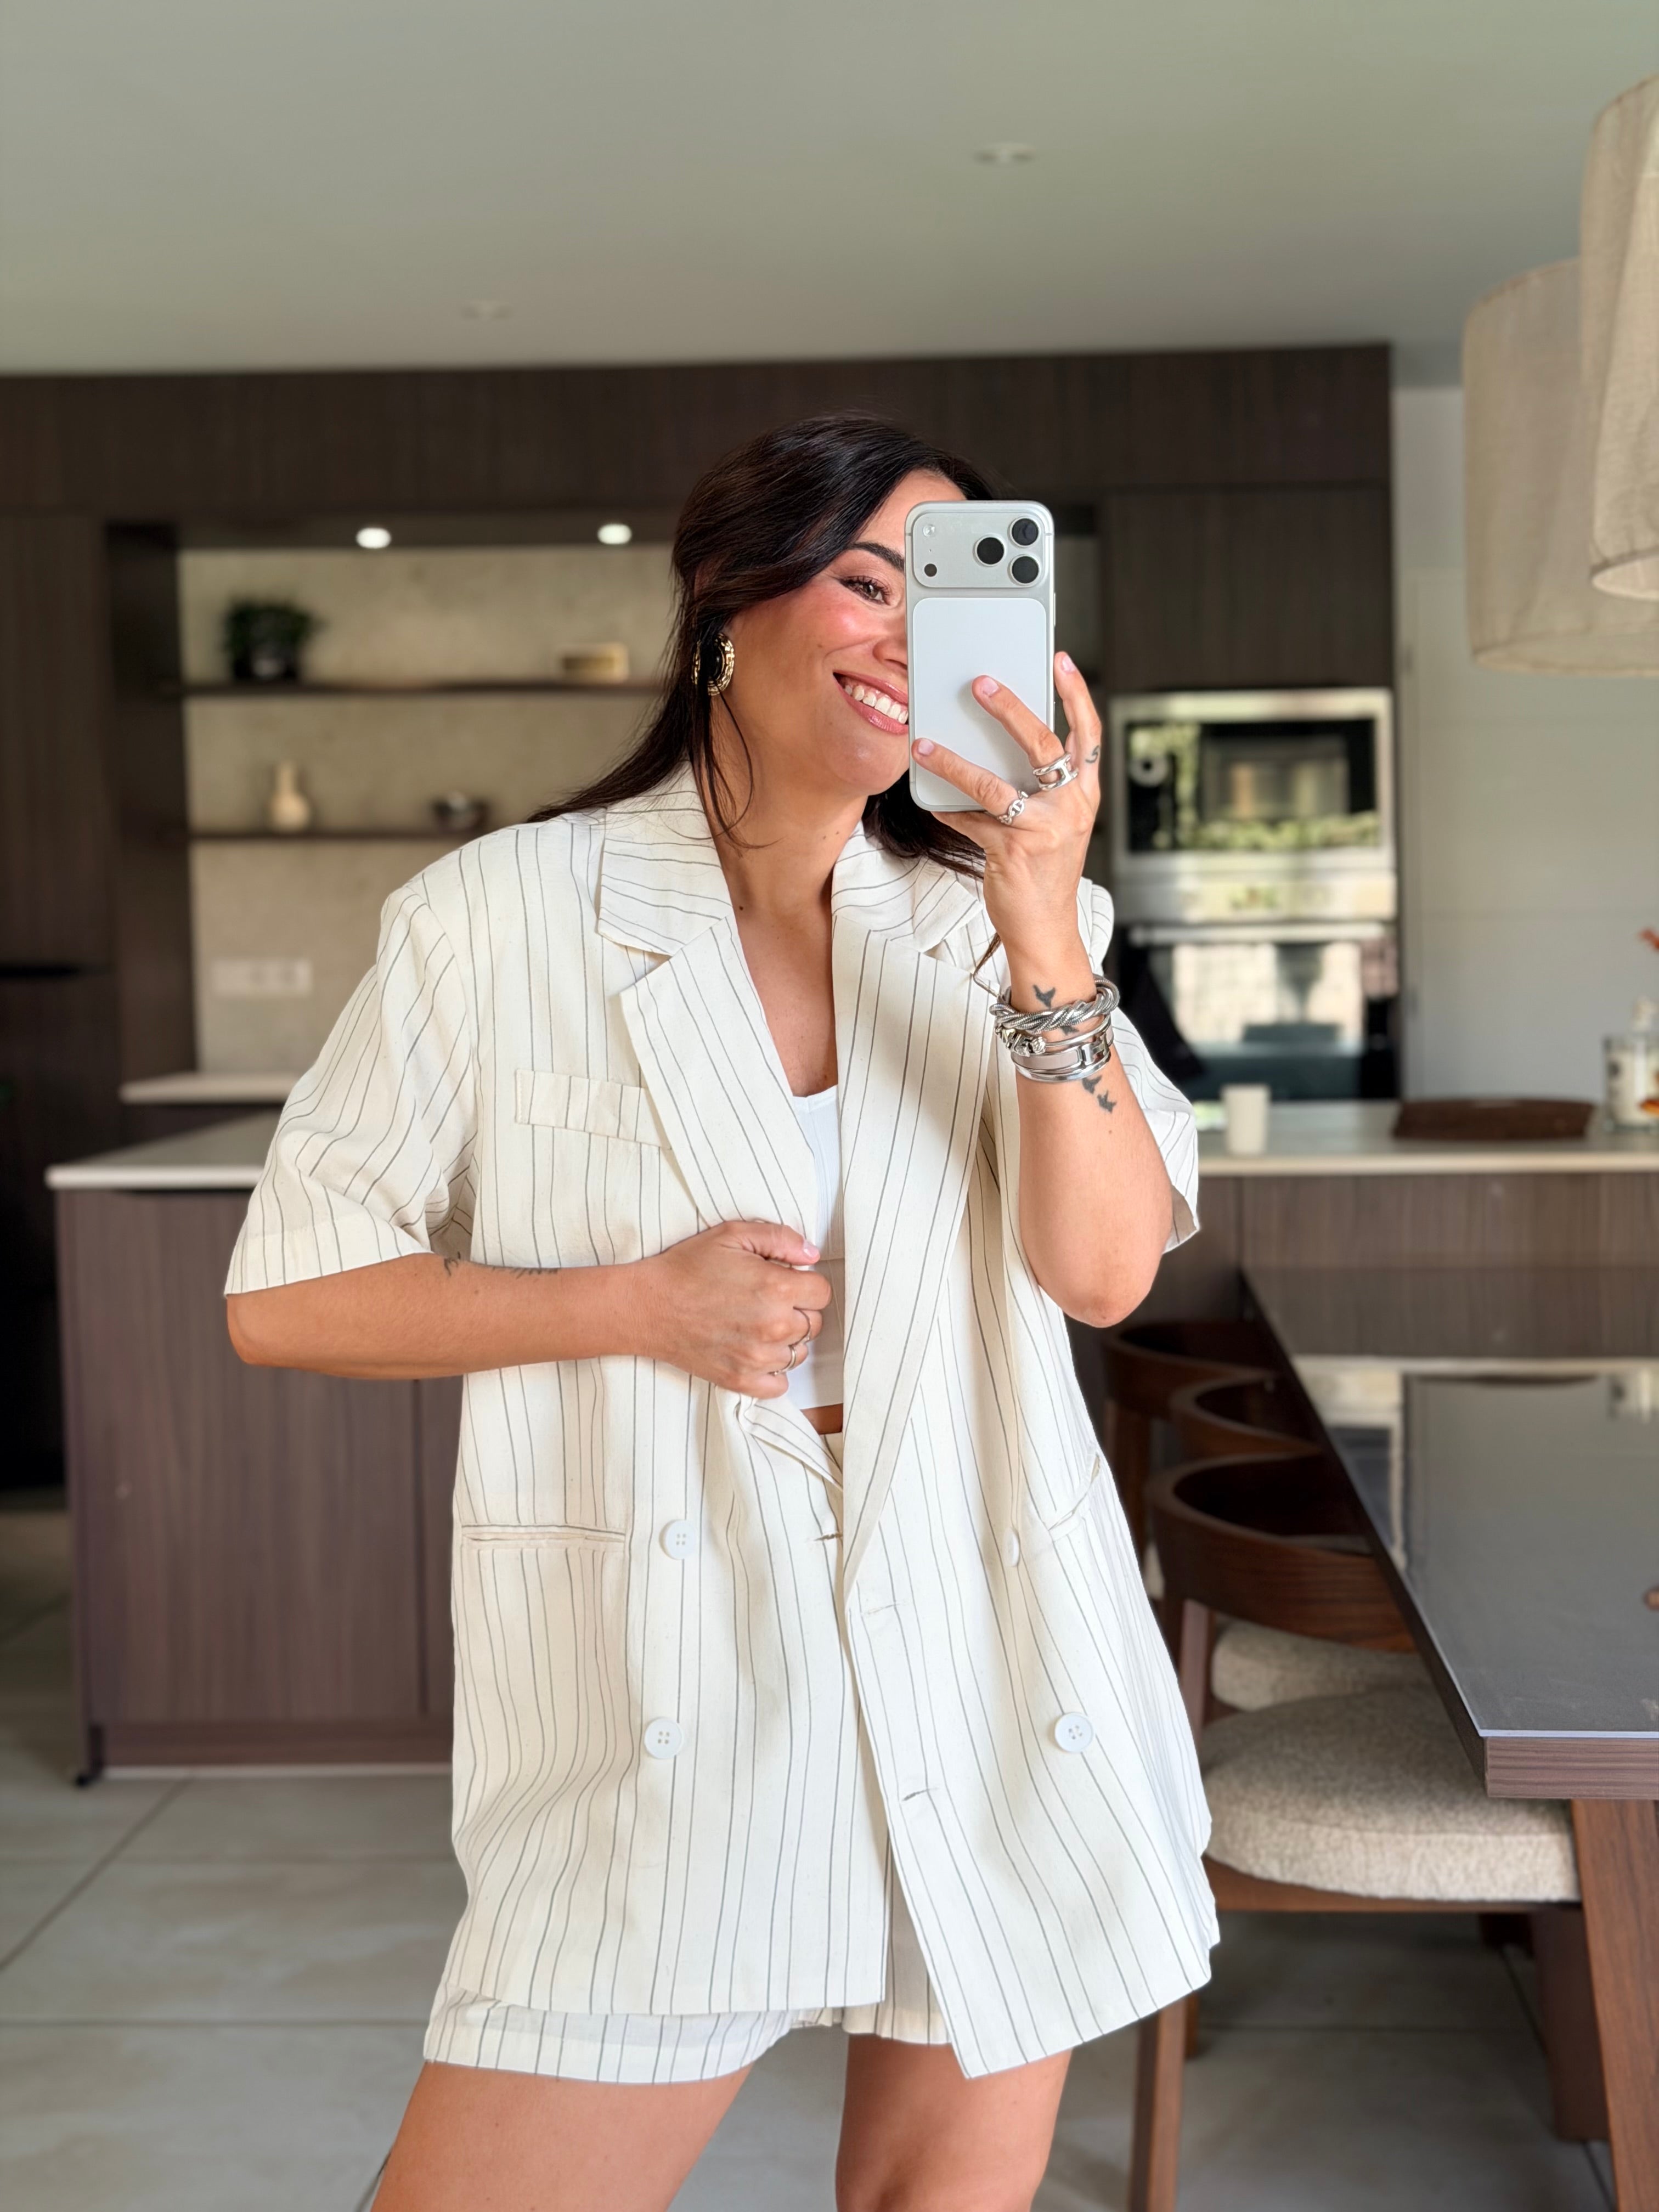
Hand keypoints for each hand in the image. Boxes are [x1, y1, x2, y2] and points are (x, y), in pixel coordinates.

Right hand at [633, 1220, 830, 1397]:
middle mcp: (773, 1326)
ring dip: (786, 1339)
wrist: (648, 1306)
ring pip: (799, 1353)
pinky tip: (756, 1350)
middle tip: (766, 1300)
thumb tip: (812, 1254)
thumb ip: (780, 1238)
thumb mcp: (732, 1235)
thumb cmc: (687, 1268)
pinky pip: (780, 1383)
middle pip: (814, 1323)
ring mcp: (758, 1358)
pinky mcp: (741, 1380)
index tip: (785, 1280)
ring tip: (756, 1323)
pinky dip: (773, 1370)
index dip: (805, 1283)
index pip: (822, 1292)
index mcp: (776, 1288)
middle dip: (797, 1309)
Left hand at [910, 651, 1100, 979]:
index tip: (1060, 660)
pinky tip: (929, 797)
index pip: (1088, 734)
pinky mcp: (1011, 852)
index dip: (1076, 695)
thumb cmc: (1046, 872)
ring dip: (954, 761)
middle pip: (1042, 745)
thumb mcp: (1059, 824)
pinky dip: (946, 808)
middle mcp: (1070, 808)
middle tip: (982, 682)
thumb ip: (1042, 788)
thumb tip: (999, 745)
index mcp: (1085, 795)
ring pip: (993, 784)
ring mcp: (1042, 830)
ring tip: (925, 744)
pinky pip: (969, 820)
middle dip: (1010, 708)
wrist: (1045, 929)